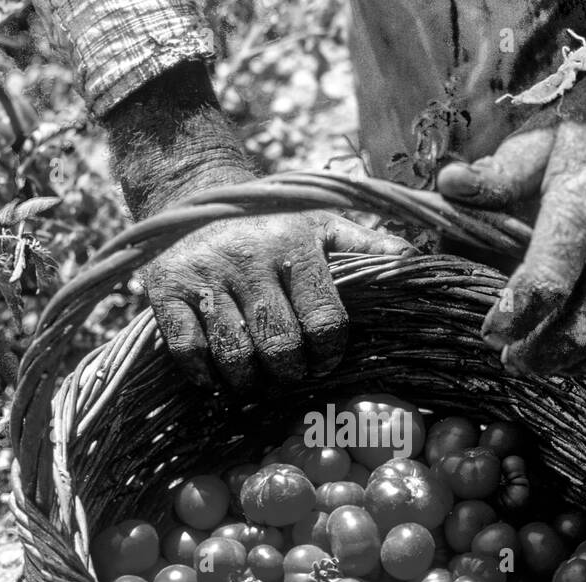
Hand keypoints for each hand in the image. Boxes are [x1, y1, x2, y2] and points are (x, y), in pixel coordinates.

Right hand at [137, 167, 409, 388]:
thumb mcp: (323, 224)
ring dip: (249, 380)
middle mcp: (251, 259)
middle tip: (290, 372)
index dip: (328, 353)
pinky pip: (188, 349)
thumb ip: (368, 244)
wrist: (197, 197)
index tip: (324, 360)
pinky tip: (216, 374)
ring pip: (235, 354)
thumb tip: (417, 261)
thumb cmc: (274, 224)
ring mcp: (207, 275)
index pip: (324, 320)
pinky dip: (204, 373)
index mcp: (297, 245)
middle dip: (290, 371)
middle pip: (280, 344)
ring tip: (257, 378)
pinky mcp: (167, 288)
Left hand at [438, 76, 585, 390]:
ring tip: (547, 369)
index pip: (547, 282)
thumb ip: (493, 175)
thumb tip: (447, 185)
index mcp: (582, 206)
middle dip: (543, 354)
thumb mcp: (535, 142)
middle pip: (584, 323)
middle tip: (513, 362)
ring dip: (581, 363)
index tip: (491, 334)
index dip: (515, 318)